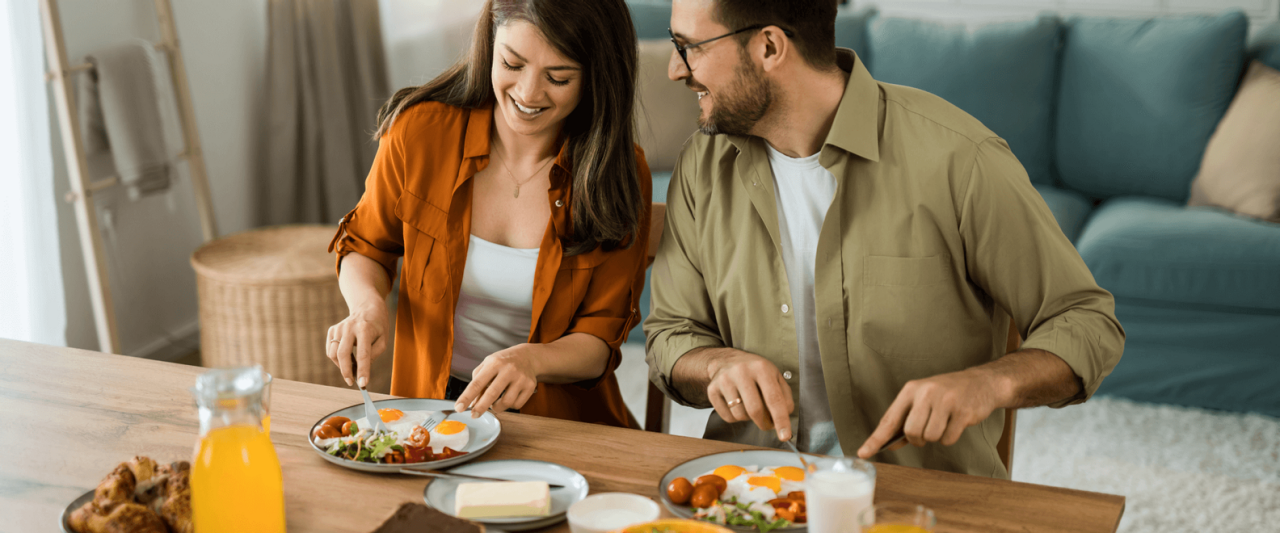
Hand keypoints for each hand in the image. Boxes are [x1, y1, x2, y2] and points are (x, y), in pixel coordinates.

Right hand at [325, 301, 389, 386]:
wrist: (367, 307)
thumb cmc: (378, 326)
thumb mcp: (383, 339)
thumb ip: (374, 354)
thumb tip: (360, 369)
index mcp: (365, 329)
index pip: (363, 354)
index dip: (363, 371)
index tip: (363, 384)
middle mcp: (349, 327)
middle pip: (343, 354)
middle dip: (346, 371)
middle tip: (352, 382)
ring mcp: (339, 328)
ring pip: (333, 354)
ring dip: (341, 365)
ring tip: (353, 366)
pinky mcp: (332, 330)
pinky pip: (330, 350)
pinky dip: (337, 358)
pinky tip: (348, 357)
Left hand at [454, 344, 542, 416]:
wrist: (527, 356)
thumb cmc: (502, 362)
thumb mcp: (487, 365)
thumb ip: (477, 383)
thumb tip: (471, 404)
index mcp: (494, 363)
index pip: (477, 383)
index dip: (466, 397)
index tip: (459, 408)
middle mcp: (508, 370)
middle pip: (492, 394)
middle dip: (480, 408)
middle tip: (474, 415)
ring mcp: (521, 378)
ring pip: (506, 403)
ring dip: (497, 407)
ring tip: (494, 403)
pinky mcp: (530, 386)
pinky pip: (517, 405)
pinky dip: (510, 405)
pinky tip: (509, 397)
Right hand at [705, 351, 794, 441]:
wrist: (726, 360)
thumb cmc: (754, 370)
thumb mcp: (774, 376)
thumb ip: (784, 396)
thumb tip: (785, 417)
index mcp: (761, 368)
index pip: (773, 399)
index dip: (781, 420)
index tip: (785, 436)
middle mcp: (741, 372)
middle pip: (755, 410)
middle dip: (764, 423)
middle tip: (768, 424)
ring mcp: (725, 380)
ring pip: (740, 415)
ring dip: (749, 419)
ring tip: (750, 407)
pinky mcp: (712, 390)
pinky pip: (727, 417)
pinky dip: (736, 417)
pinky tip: (737, 406)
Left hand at [857, 368, 1006, 457]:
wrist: (981, 383)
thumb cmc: (947, 394)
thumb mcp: (923, 399)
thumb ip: (906, 419)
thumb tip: (890, 443)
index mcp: (911, 389)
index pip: (889, 419)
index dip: (875, 439)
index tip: (864, 453)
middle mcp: (926, 393)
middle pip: (911, 432)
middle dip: (918, 439)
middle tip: (927, 430)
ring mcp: (945, 401)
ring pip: (930, 438)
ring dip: (936, 438)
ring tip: (944, 422)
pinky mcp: (962, 412)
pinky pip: (948, 439)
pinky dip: (950, 437)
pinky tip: (956, 423)